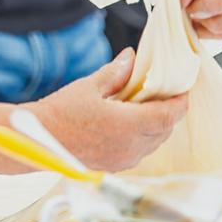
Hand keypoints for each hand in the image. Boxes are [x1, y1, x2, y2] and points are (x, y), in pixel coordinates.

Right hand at [26, 48, 186, 171]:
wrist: (37, 139)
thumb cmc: (60, 112)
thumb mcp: (90, 85)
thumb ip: (116, 72)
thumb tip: (132, 56)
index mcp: (127, 126)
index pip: (167, 116)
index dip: (180, 103)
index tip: (184, 89)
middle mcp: (129, 147)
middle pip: (164, 130)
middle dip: (169, 112)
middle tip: (167, 92)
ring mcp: (122, 159)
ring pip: (153, 143)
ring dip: (157, 125)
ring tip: (149, 105)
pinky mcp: (113, 165)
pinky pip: (139, 152)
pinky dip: (143, 137)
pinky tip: (131, 121)